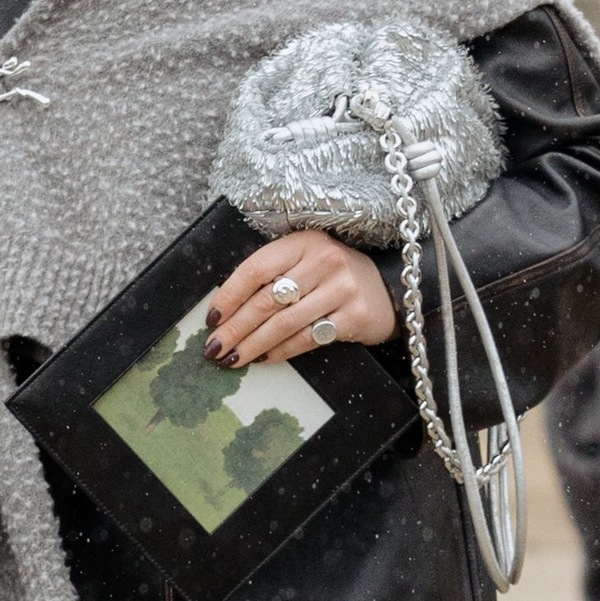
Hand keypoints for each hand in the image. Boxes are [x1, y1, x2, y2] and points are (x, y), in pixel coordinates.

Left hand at [204, 231, 395, 366]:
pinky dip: (281, 351)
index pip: (256, 268)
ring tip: (233, 358)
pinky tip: (264, 358)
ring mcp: (342, 288)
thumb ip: (273, 276)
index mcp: (304, 241)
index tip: (211, 319)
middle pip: (267, 300)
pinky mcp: (354, 316)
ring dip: (253, 344)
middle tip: (214, 348)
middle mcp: (324, 260)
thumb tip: (226, 311)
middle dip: (235, 328)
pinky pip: (308, 338)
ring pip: (284, 323)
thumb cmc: (332, 276)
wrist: (387, 289)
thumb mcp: (305, 261)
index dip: (229, 296)